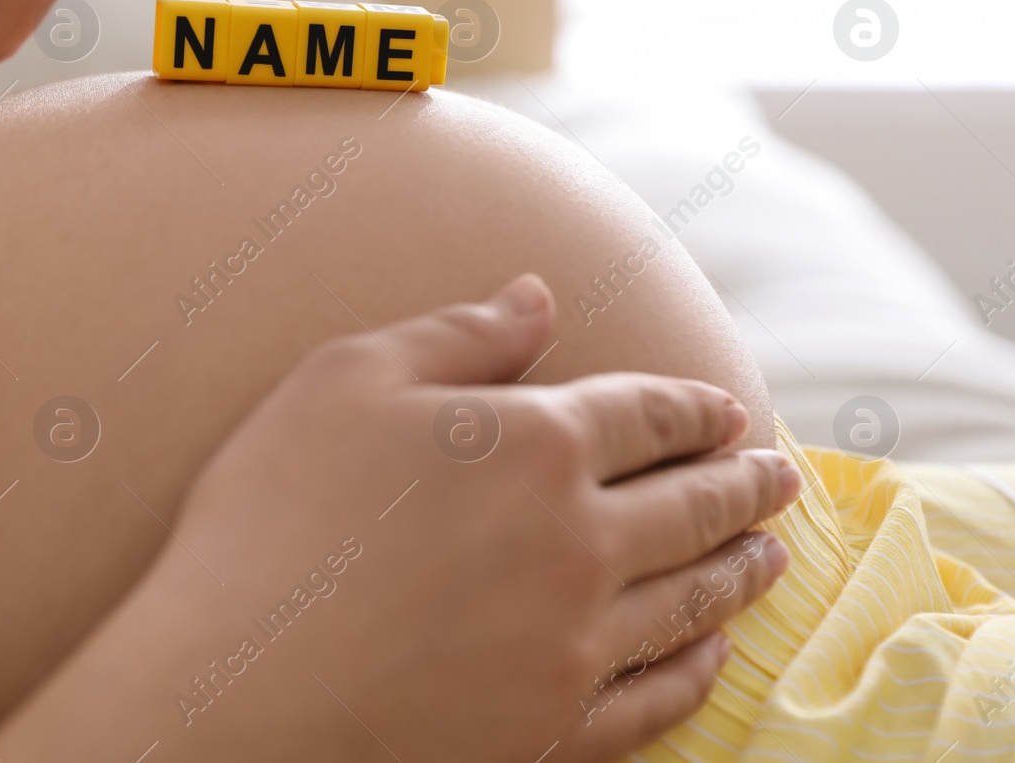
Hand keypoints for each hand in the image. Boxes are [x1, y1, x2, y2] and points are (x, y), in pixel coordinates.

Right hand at [171, 274, 799, 761]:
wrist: (233, 685)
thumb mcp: (346, 382)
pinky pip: (658, 697)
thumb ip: (457, 336)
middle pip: (692, 506)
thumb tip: (538, 295)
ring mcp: (574, 644)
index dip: (696, 409)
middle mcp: (580, 542)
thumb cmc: (272, 516)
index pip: (648, 416)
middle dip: (743, 485)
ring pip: (691, 599)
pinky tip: (713, 652)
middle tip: (781, 476)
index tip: (731, 411)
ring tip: (771, 554)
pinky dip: (699, 669)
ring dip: (741, 569)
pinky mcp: (553, 730)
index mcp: (536, 444)